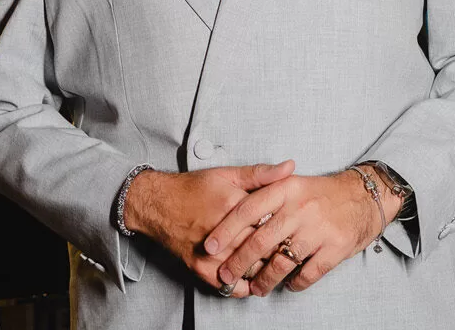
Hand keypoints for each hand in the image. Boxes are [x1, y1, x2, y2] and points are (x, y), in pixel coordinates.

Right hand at [123, 160, 294, 296]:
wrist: (157, 205)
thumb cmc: (193, 188)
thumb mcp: (227, 174)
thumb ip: (261, 173)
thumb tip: (291, 166)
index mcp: (233, 206)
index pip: (273, 225)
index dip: (289, 229)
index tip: (297, 229)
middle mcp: (224, 232)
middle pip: (266, 250)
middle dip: (281, 251)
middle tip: (292, 249)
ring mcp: (212, 254)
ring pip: (252, 271)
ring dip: (266, 270)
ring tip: (276, 264)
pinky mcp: (202, 269)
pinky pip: (233, 286)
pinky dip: (247, 285)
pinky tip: (254, 276)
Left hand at [204, 170, 391, 295]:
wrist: (364, 196)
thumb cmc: (320, 193)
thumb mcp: (291, 182)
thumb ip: (264, 189)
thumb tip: (231, 207)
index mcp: (284, 189)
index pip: (247, 210)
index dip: (225, 230)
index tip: (209, 246)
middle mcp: (299, 208)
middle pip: (260, 241)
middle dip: (238, 262)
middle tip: (225, 275)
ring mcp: (318, 230)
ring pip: (282, 262)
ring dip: (265, 280)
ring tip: (256, 288)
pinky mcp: (335, 248)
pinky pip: (308, 273)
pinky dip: (296, 283)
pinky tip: (288, 285)